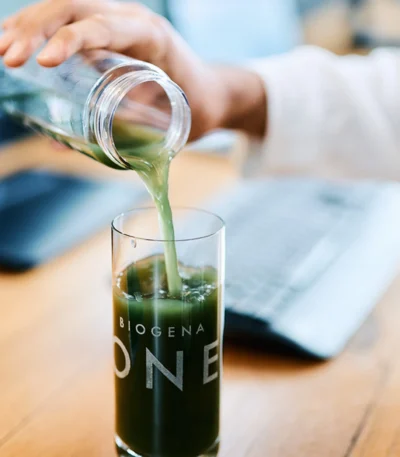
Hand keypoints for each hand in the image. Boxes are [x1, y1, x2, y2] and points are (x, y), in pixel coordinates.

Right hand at [0, 0, 266, 138]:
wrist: (215, 93)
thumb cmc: (198, 110)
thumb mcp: (168, 127)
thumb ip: (119, 139)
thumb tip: (62, 146)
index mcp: (151, 36)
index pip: (104, 28)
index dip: (71, 40)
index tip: (43, 63)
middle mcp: (132, 19)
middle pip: (75, 8)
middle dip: (36, 29)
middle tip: (8, 57)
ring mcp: (119, 21)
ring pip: (67, 9)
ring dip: (30, 25)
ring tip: (2, 49)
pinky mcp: (109, 32)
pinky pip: (71, 20)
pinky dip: (41, 29)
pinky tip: (16, 40)